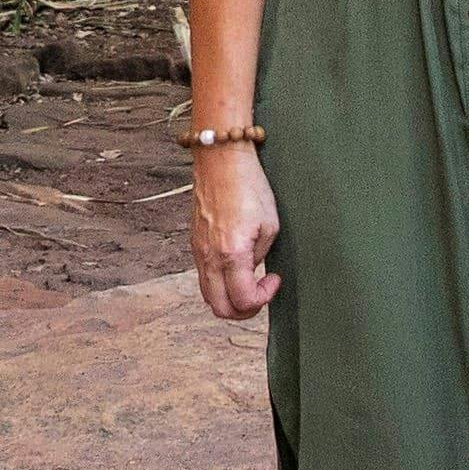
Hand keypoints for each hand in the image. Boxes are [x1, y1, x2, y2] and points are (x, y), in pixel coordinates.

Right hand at [191, 145, 280, 319]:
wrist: (221, 159)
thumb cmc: (248, 185)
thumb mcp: (270, 225)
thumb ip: (260, 256)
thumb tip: (252, 270)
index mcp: (231, 253)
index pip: (243, 300)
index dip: (264, 298)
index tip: (274, 281)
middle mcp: (209, 257)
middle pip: (220, 308)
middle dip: (244, 310)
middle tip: (261, 294)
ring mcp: (197, 250)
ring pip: (208, 295)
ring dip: (230, 298)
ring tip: (249, 282)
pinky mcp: (194, 243)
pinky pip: (203, 276)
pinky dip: (219, 283)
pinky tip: (236, 267)